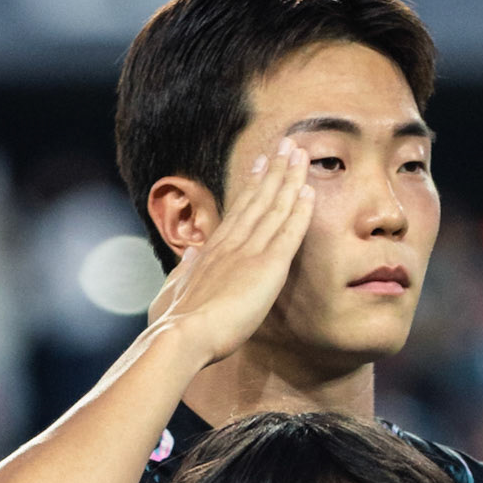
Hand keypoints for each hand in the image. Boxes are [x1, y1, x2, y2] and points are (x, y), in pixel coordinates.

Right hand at [148, 140, 314, 365]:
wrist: (180, 337)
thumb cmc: (173, 324)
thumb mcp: (174, 291)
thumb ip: (187, 270)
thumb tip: (194, 252)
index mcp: (211, 252)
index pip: (238, 212)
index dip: (252, 186)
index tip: (262, 164)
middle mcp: (230, 245)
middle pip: (258, 199)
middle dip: (275, 170)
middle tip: (288, 144)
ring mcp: (248, 252)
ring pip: (274, 208)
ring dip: (290, 179)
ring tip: (301, 153)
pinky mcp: (267, 267)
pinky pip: (289, 232)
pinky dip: (300, 211)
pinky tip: (310, 191)